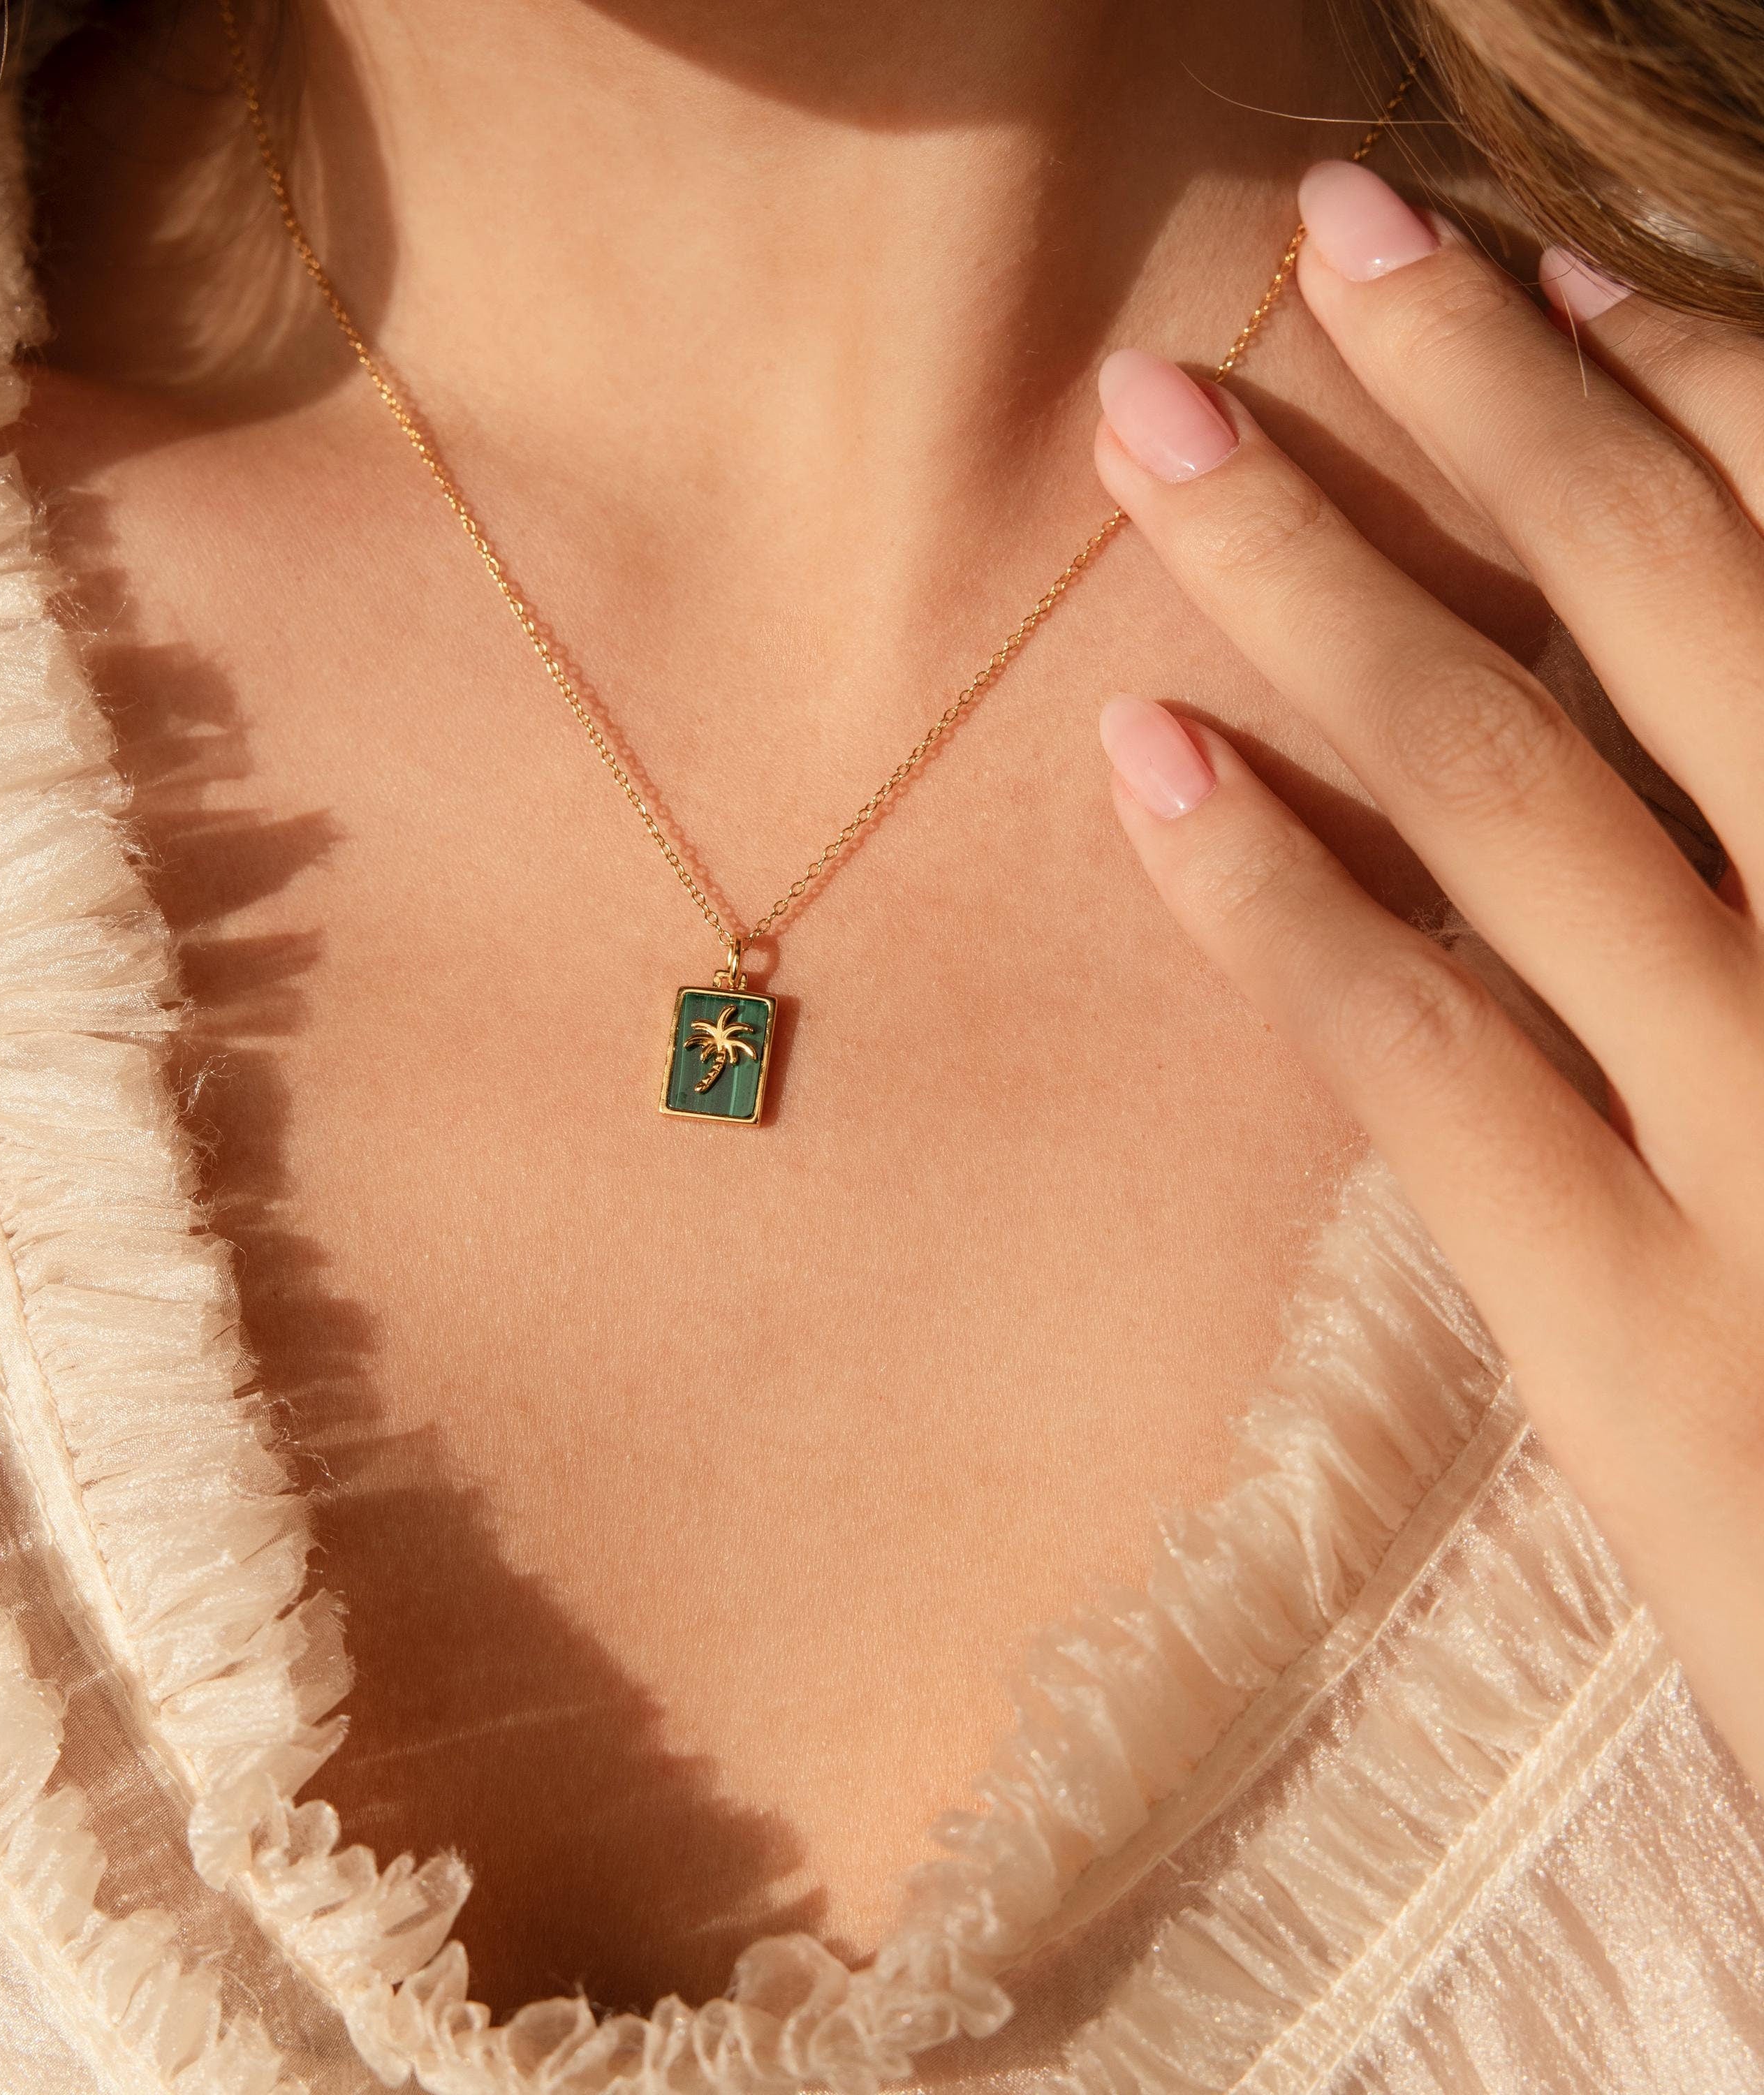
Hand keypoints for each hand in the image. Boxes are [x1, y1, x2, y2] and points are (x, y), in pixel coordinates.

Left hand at [1089, 159, 1763, 1792]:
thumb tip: (1693, 703)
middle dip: (1486, 409)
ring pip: (1506, 793)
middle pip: (1664, 615)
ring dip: (1317, 584)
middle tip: (1324, 237)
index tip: (1539, 285)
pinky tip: (1138, 749)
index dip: (1689, 396)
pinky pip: (1415, 1060)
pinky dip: (1269, 892)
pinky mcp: (1638, 1338)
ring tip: (1159, 426)